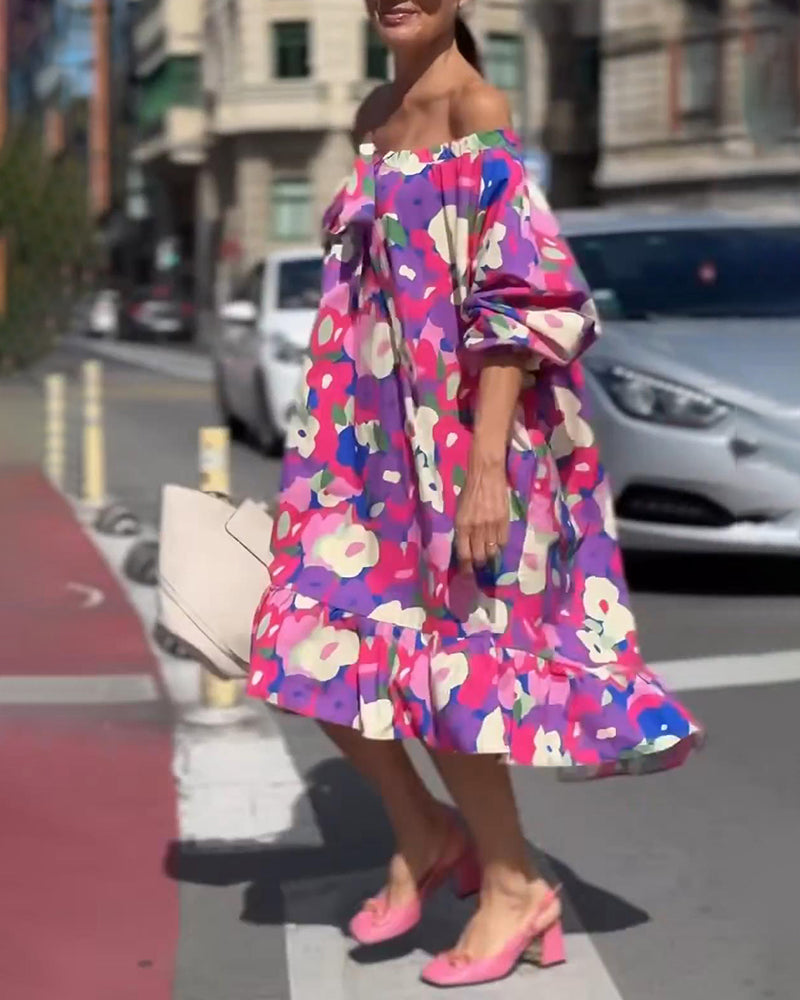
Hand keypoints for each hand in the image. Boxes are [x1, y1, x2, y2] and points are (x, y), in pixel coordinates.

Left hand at [455, 452, 509, 570]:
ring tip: (488, 556)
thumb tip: (465, 545)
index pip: (463, 553)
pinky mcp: (504, 521)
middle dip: (478, 564)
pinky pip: (503, 542)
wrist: (486, 474)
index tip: (467, 573)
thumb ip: (462, 528)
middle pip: (478, 556)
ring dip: (489, 556)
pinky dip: (499, 546)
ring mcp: (491, 525)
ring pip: (491, 551)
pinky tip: (497, 544)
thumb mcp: (459, 510)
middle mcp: (476, 528)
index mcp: (461, 525)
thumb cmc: (469, 490)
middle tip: (478, 566)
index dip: (466, 567)